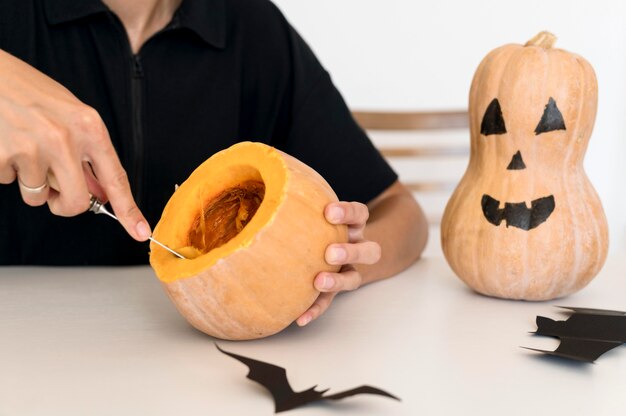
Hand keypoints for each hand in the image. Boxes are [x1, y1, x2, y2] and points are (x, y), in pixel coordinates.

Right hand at [0, 49, 149, 240]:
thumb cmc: (32, 92)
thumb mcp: (72, 118)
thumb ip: (88, 155)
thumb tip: (100, 193)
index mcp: (89, 128)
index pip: (116, 178)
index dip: (129, 209)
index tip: (141, 232)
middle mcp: (65, 138)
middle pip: (78, 202)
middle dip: (66, 206)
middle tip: (55, 192)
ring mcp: (33, 147)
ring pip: (38, 196)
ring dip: (30, 183)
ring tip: (24, 148)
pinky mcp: (3, 154)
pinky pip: (9, 183)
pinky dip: (7, 170)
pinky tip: (5, 142)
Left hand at [296, 201, 380, 325]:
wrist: (354, 249)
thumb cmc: (324, 223)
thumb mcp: (321, 207)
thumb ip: (303, 195)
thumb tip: (267, 163)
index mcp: (355, 224)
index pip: (360, 214)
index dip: (348, 212)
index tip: (329, 211)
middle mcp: (358, 246)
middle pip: (367, 248)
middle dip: (350, 249)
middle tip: (331, 251)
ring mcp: (351, 269)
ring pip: (354, 276)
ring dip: (338, 279)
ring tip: (320, 280)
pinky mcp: (337, 288)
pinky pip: (330, 301)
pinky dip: (316, 308)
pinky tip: (300, 318)